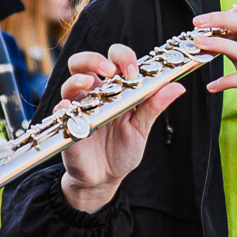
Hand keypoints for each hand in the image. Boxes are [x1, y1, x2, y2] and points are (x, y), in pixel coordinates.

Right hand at [57, 46, 182, 214]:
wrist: (105, 178)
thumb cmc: (123, 150)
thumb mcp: (141, 128)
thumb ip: (154, 106)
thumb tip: (177, 86)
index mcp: (114, 88)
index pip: (114, 60)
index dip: (122, 57)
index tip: (133, 70)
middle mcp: (93, 94)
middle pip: (84, 62)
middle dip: (95, 59)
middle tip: (109, 70)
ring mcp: (78, 108)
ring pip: (70, 82)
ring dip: (78, 79)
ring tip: (89, 84)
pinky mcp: (66, 125)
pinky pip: (60, 112)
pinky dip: (63, 107)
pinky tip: (71, 109)